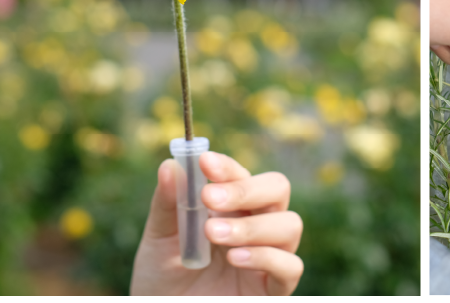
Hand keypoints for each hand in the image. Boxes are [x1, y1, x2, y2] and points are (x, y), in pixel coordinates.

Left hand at [130, 152, 303, 295]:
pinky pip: (291, 265)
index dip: (227, 167)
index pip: (241, 175)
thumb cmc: (163, 277)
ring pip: (290, 224)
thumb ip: (168, 205)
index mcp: (231, 207)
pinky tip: (235, 259)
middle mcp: (256, 225)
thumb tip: (170, 165)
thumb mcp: (159, 240)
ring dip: (251, 226)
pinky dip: (266, 257)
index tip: (204, 162)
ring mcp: (269, 255)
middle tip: (209, 199)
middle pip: (277, 189)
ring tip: (214, 234)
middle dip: (246, 189)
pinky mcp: (274, 287)